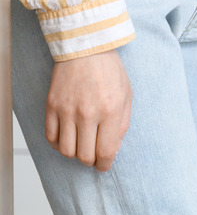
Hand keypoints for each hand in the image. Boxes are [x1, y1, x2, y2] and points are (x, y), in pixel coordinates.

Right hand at [46, 49, 131, 171]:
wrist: (85, 48)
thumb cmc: (110, 72)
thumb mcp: (126, 98)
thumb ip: (121, 126)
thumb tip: (112, 150)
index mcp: (110, 112)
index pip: (105, 152)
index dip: (104, 165)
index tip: (104, 166)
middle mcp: (87, 114)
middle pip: (84, 155)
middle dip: (91, 161)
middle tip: (94, 156)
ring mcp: (66, 110)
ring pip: (66, 150)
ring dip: (74, 154)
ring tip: (81, 146)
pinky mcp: (51, 105)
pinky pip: (51, 136)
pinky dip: (58, 144)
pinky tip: (67, 138)